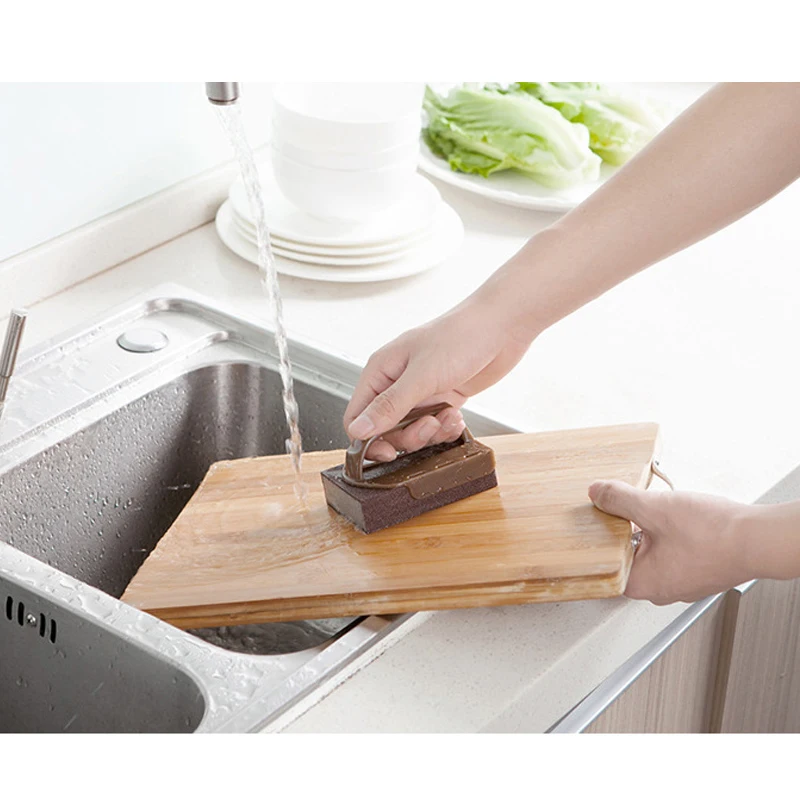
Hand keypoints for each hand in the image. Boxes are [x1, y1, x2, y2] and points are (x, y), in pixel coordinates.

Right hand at [343, 299, 532, 460]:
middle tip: (429, 427)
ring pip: (411, 430)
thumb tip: (356, 431)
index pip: (357, 415)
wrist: (502, 325)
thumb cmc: (461, 337)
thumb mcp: (422, 376)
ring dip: (431, 432)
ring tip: (449, 417)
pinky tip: (458, 416)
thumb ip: (389, 406)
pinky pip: (435, 426)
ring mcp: (420, 391)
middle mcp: (397, 382)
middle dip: (408, 436)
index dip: (367, 439)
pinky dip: (446, 428)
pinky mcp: (442, 397)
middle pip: (385, 429)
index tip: (387, 453)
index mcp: (381, 371)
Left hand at [589, 480, 753, 604]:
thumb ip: (619, 500)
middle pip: (627, 557)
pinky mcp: (700, 573)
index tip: (603, 519)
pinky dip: (672, 536)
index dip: (601, 538)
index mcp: (642, 584)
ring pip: (652, 554)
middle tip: (630, 509)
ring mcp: (683, 584)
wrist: (759, 539)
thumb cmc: (712, 534)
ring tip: (659, 512)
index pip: (605, 565)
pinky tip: (680, 520)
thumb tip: (597, 493)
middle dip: (626, 531)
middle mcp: (662, 591)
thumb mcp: (653, 508)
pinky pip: (674, 553)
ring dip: (651, 531)